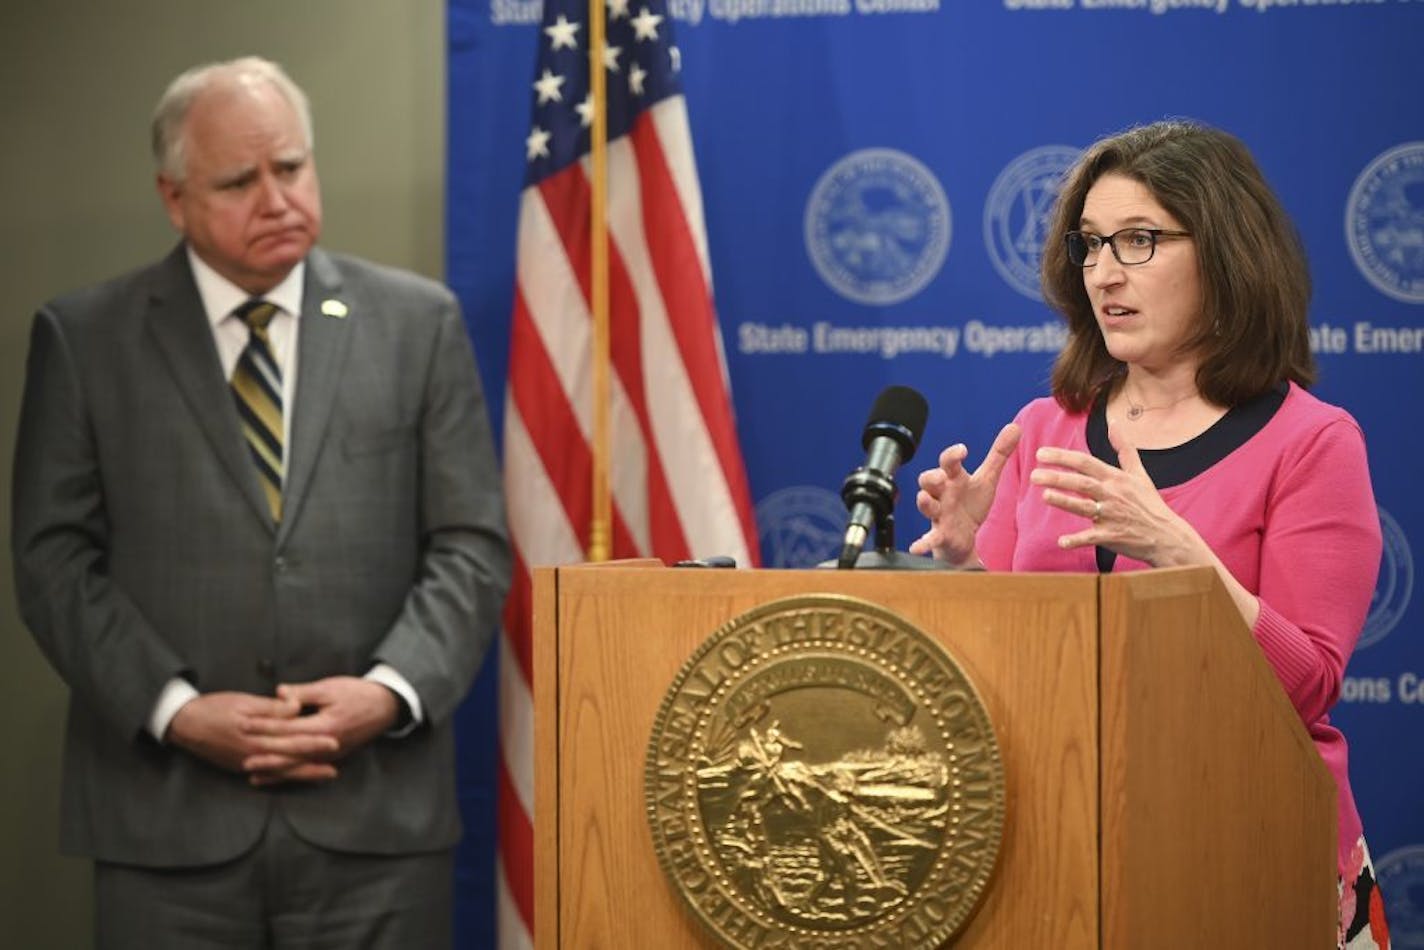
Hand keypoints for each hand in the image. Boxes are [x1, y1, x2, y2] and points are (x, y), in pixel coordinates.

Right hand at [166, 690, 339, 782]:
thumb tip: (296, 706)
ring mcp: (244, 764)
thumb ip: (272, 708)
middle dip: (313, 765)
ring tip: (323, 776)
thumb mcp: (244, 702)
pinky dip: (282, 777)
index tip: (334, 741)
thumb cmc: (214, 707)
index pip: (291, 740)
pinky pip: (265, 774)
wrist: (183, 724)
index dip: (313, 741)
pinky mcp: (238, 766)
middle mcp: (251, 755)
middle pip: (288, 762)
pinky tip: (294, 777)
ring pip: (279, 772)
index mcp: (255, 737)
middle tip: (335, 770)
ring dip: (302, 775)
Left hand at [239, 676, 399, 785]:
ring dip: (274, 770)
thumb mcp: (330, 687)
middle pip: (290, 752)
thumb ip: (303, 693)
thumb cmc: (358, 693)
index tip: (244, 724)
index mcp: (325, 725)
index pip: (288, 728)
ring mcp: (332, 754)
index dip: (265, 726)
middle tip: (241, 758)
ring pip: (297, 766)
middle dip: (264, 755)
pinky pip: (307, 768)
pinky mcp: (335, 757)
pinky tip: (274, 777)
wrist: (386, 706)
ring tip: (252, 774)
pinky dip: (289, 773)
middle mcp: (327, 745)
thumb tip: (279, 693)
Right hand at [908, 423, 1019, 565]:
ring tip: (926, 500)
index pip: (948, 462)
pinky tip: (917, 547)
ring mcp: (939, 514)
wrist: (963, 538)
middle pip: (928, 480)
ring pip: (926, 505)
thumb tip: (1015, 426)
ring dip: (925, 502)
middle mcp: (942, 494)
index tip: (963, 450)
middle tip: (941, 476)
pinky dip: (922, 542)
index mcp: (954, 479)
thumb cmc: (971, 505)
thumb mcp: (987, 479)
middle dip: (932, 476)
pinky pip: (929, 538)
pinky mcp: (939, 535)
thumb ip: (998, 454)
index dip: (952, 455)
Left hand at [1029, 422, 1204, 565]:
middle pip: (1082, 483)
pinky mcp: (1112, 536)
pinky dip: (1077, 540)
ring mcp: (1112, 516)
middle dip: (1058, 477)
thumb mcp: (1140, 473)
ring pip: (1084, 507)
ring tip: (1044, 495)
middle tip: (1033, 474)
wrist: (1167, 535)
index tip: (1040, 453)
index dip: (1063, 457)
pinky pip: (1092, 538)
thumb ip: (1124, 447)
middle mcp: (1112, 495)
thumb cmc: (1149, 503)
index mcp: (1116, 478)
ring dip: (1064, 501)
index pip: (1086, 463)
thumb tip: (1115, 421)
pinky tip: (1061, 542)